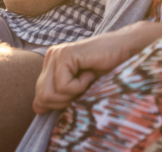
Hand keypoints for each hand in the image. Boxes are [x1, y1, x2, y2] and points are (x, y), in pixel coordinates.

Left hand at [32, 22, 161, 113]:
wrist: (125, 51)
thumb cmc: (106, 70)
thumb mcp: (78, 88)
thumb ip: (56, 95)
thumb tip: (36, 108)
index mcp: (50, 63)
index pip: (40, 96)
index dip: (59, 103)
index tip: (78, 91)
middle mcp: (50, 56)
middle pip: (43, 96)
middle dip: (65, 101)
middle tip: (83, 86)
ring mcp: (56, 54)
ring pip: (51, 93)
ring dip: (73, 93)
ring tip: (87, 78)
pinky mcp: (65, 55)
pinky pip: (63, 86)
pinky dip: (80, 86)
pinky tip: (90, 73)